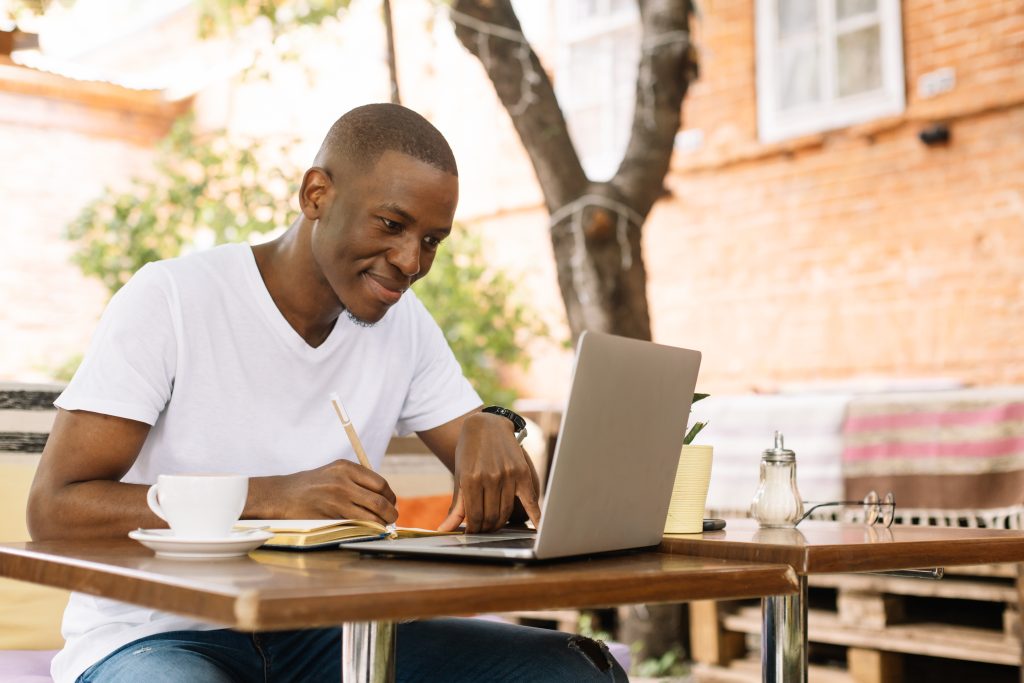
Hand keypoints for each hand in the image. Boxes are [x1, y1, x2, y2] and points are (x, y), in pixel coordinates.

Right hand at [251, 460, 396, 523]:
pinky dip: (367, 529)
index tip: (391, 503)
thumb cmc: (311, 485)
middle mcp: (342, 482)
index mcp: (346, 468)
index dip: (389, 496)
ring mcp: (336, 500)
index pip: (380, 483)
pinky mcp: (329, 516)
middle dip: (390, 513)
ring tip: (382, 526)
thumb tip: (383, 497)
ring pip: (370, 516)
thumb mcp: (334, 472)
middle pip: (378, 501)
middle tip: (392, 518)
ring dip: (381, 524)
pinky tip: (368, 530)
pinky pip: (356, 525)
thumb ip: (356, 480)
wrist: (282, 495)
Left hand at [437, 412, 541, 532]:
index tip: (472, 534)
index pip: (475, 517)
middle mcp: (491, 478)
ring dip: (500, 523)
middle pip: (491, 517)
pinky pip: (531, 501)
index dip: (474, 530)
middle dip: (486, 528)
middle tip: (483, 529)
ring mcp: (509, 475)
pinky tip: (537, 530)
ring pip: (506, 512)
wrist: (487, 425)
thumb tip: (444, 530)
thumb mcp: (459, 476)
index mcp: (471, 479)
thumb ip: (456, 506)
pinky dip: (535, 517)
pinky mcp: (523, 473)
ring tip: (495, 524)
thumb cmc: (469, 452)